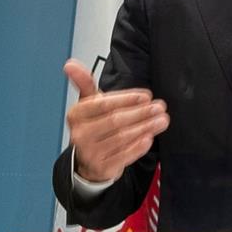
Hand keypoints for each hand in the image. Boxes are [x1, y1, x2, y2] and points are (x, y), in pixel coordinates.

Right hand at [63, 58, 168, 182]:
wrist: (88, 161)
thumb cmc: (93, 126)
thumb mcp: (88, 104)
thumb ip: (84, 82)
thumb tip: (70, 64)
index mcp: (76, 114)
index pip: (104, 104)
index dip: (127, 99)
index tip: (146, 96)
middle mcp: (80, 134)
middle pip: (115, 121)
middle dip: (141, 113)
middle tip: (159, 107)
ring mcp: (90, 153)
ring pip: (122, 138)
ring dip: (145, 127)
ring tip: (161, 120)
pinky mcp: (102, 167)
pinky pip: (124, 156)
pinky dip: (138, 147)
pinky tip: (149, 138)